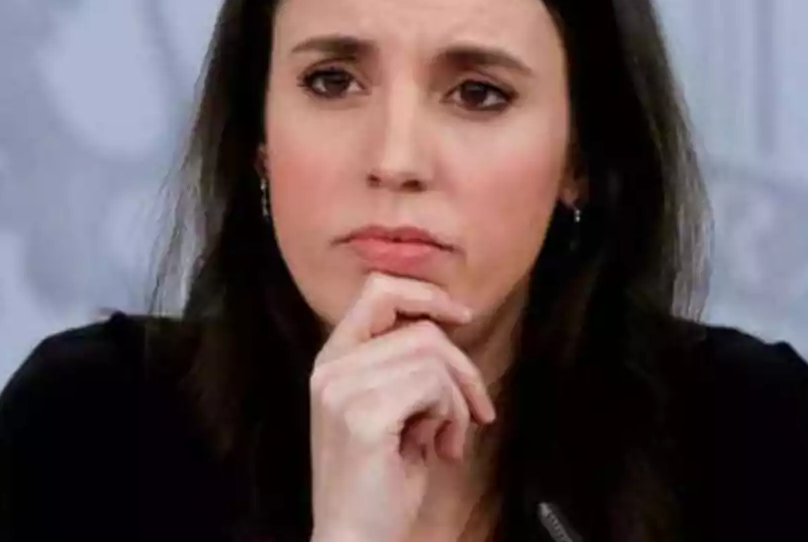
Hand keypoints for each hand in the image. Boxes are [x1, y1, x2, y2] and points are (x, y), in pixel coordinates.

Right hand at [308, 273, 496, 541]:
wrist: (354, 539)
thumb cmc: (380, 483)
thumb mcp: (392, 409)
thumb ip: (405, 366)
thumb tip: (450, 327)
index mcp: (333, 361)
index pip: (378, 291)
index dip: (426, 294)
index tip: (461, 315)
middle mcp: (331, 368)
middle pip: (422, 330)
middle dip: (462, 369)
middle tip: (475, 413)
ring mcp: (344, 389)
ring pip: (433, 358)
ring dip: (459, 401)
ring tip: (449, 440)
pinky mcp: (365, 415)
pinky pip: (435, 387)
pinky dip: (455, 416)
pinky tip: (443, 449)